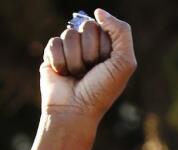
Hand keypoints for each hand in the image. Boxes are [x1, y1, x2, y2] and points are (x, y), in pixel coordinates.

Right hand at [40, 8, 135, 122]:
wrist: (75, 110)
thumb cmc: (102, 90)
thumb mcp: (124, 63)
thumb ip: (121, 32)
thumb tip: (99, 11)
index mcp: (109, 46)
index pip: (103, 27)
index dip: (103, 48)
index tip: (104, 66)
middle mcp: (90, 45)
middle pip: (86, 28)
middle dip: (89, 53)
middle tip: (90, 71)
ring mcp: (71, 49)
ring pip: (69, 35)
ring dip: (74, 59)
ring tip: (77, 75)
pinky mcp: (53, 54)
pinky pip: (53, 43)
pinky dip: (59, 61)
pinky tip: (63, 74)